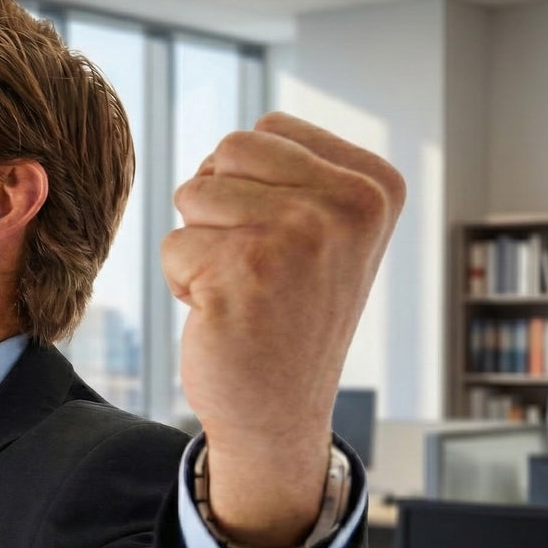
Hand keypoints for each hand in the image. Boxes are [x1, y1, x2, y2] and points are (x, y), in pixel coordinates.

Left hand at [162, 111, 404, 547]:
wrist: (278, 415)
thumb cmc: (289, 318)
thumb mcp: (325, 235)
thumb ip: (295, 176)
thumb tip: (226, 151)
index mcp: (374, 187)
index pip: (267, 132)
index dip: (251, 188)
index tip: (284, 246)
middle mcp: (346, 206)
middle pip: (225, 153)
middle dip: (217, 209)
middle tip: (253, 268)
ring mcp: (296, 237)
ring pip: (192, 195)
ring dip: (199, 244)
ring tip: (239, 290)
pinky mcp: (242, 271)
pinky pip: (172, 246)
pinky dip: (182, 282)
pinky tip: (222, 315)